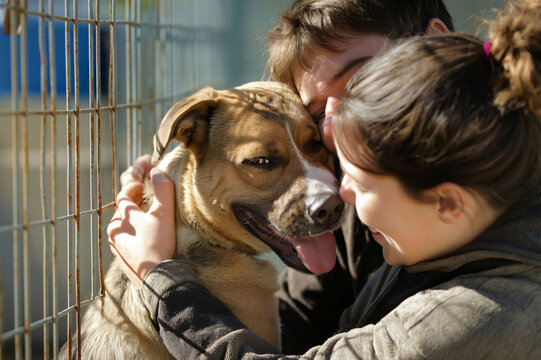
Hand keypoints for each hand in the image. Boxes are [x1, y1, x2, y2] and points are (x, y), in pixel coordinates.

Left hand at [107, 155, 176, 286]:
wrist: (157, 280)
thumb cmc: (159, 245)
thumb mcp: (164, 214)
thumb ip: (162, 189)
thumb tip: (156, 170)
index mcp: (122, 217)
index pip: (127, 188)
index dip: (138, 173)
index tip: (148, 162)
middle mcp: (115, 229)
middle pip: (125, 204)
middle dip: (136, 190)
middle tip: (147, 179)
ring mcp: (117, 245)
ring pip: (125, 221)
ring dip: (135, 210)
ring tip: (147, 203)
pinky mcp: (123, 258)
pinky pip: (128, 236)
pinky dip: (136, 227)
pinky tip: (145, 229)